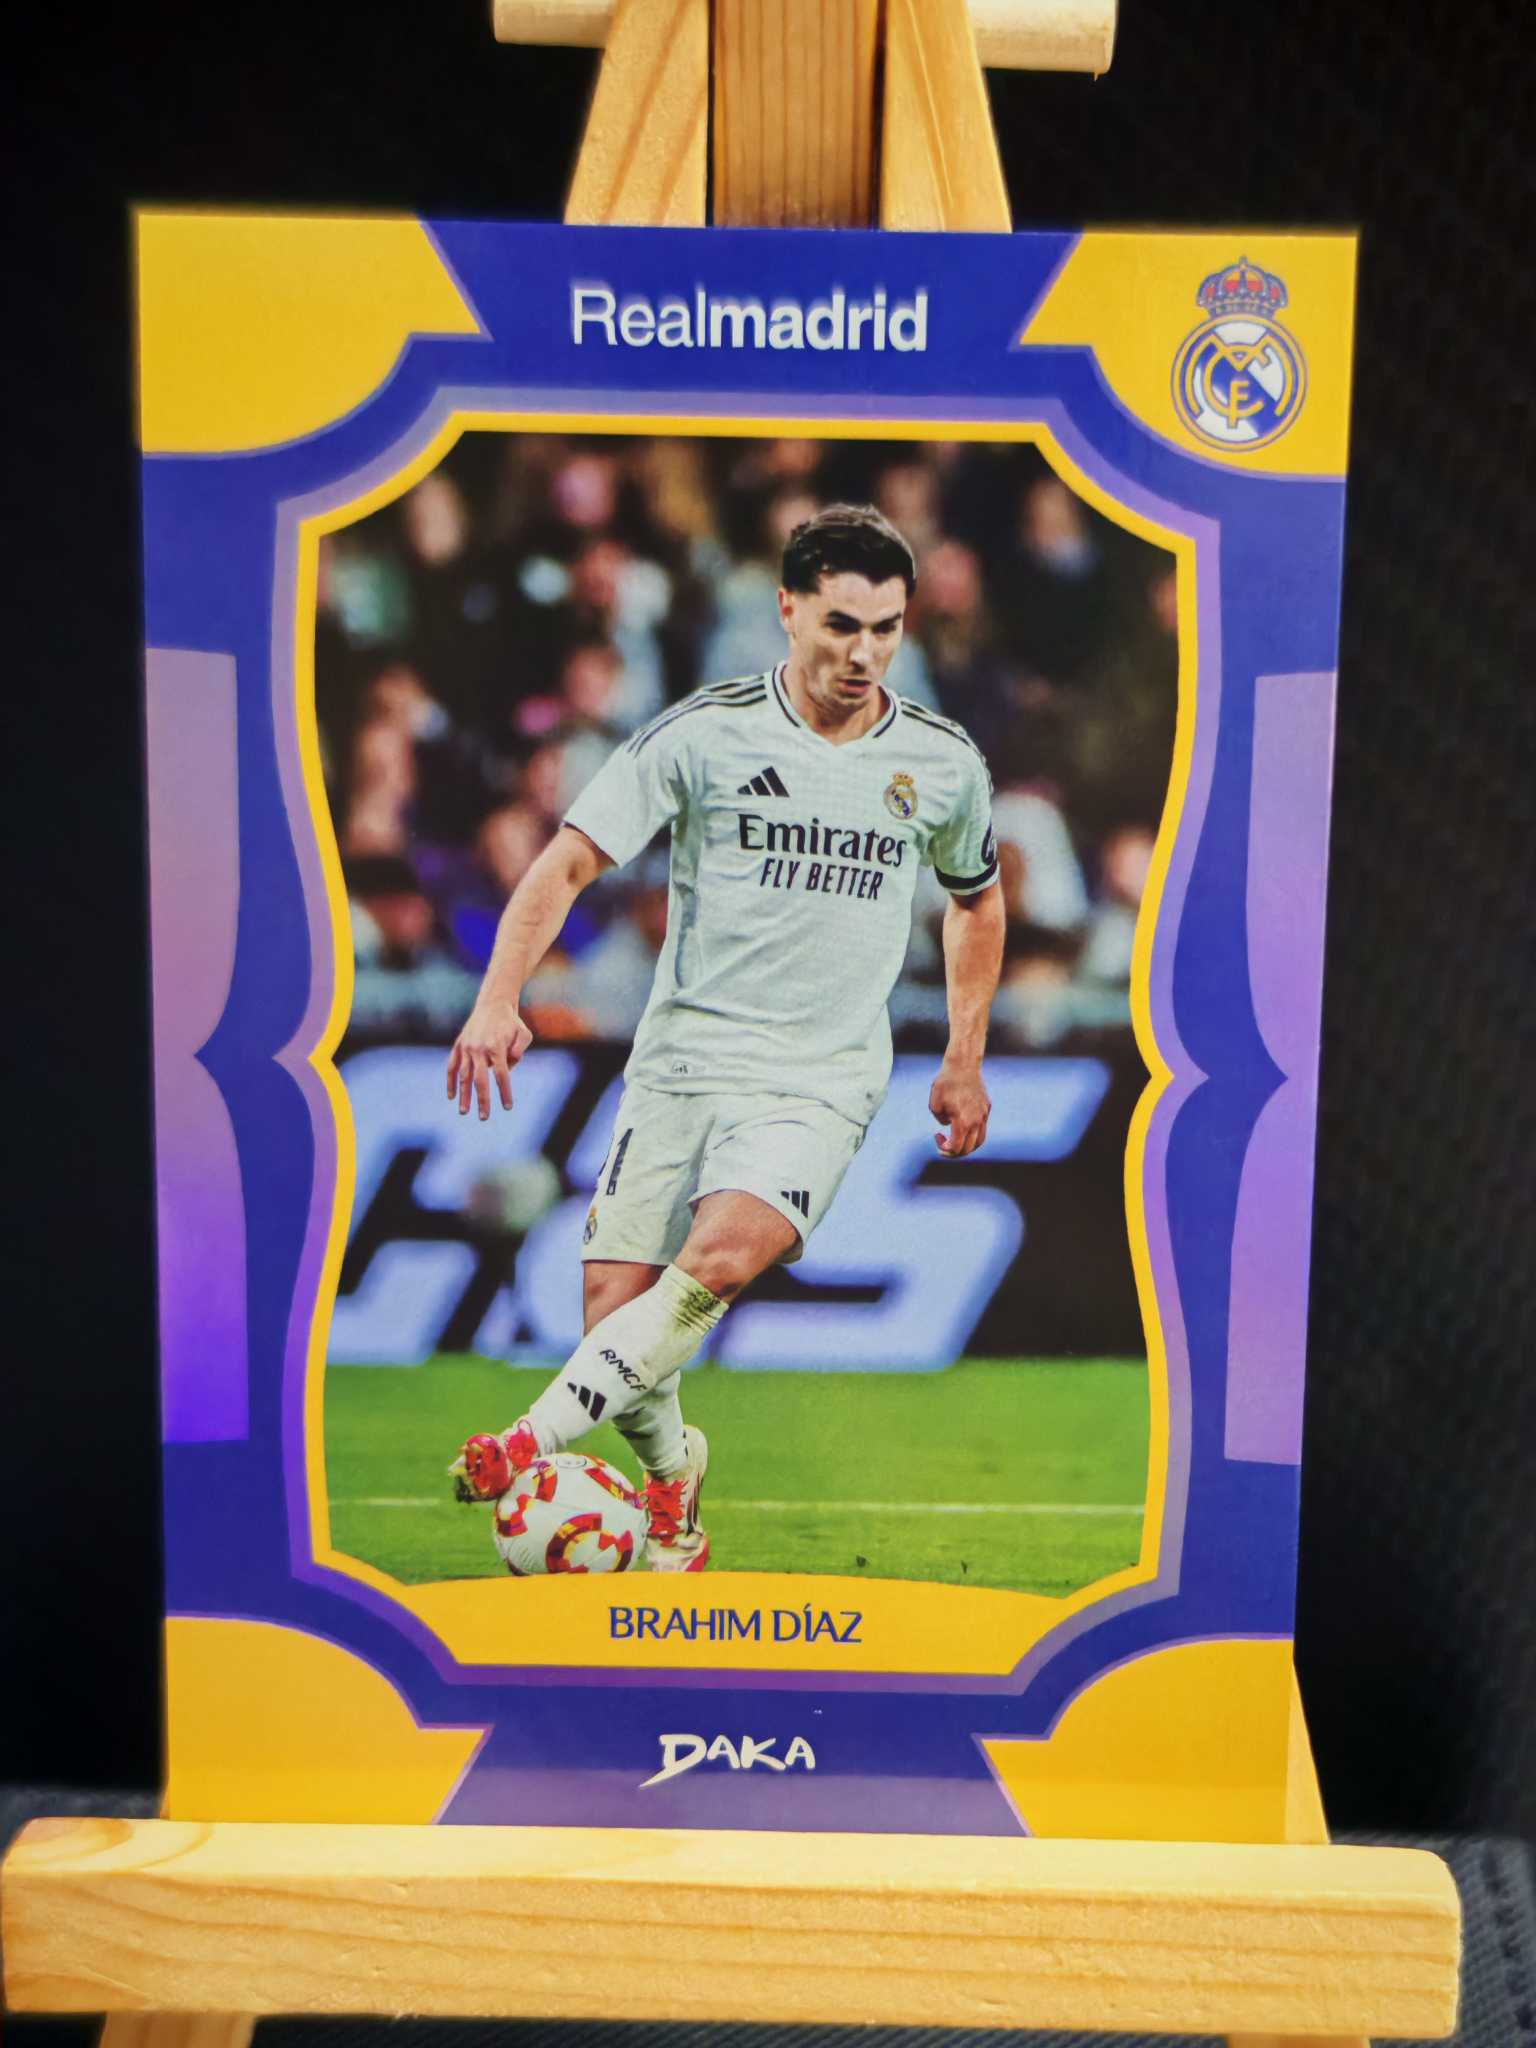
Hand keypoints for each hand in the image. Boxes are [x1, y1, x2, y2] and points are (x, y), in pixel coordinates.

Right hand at [447, 998, 532, 1119]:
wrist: (493, 1003)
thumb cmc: (512, 1021)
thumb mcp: (524, 1033)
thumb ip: (520, 1050)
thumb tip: (508, 1069)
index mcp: (496, 1046)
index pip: (501, 1075)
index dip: (504, 1092)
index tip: (508, 1107)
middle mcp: (479, 1049)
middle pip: (480, 1080)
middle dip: (482, 1100)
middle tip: (484, 1118)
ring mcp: (466, 1047)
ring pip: (463, 1075)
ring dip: (463, 1095)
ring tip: (464, 1112)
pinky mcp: (459, 1045)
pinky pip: (452, 1066)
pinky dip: (450, 1081)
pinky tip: (451, 1096)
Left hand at [929, 1057, 989, 1157]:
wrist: (963, 1065)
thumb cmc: (945, 1083)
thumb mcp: (934, 1104)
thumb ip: (940, 1120)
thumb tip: (949, 1124)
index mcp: (963, 1122)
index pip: (957, 1148)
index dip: (945, 1150)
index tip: (937, 1139)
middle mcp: (976, 1121)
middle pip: (969, 1148)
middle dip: (955, 1152)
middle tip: (944, 1145)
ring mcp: (983, 1115)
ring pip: (980, 1140)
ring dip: (968, 1146)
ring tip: (957, 1142)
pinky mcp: (986, 1108)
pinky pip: (982, 1127)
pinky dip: (973, 1133)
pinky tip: (963, 1126)